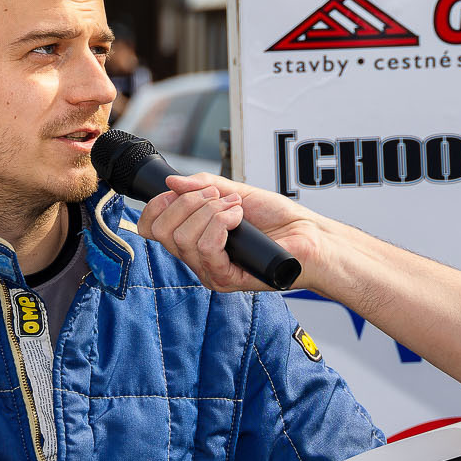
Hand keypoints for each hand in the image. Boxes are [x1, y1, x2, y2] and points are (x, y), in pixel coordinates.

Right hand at [136, 173, 327, 294]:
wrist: (309, 236)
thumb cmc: (278, 219)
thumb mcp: (235, 191)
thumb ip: (203, 185)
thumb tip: (172, 182)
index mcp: (193, 239)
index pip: (151, 228)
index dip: (157, 206)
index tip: (178, 190)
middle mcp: (197, 258)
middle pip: (164, 232)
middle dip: (189, 203)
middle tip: (219, 197)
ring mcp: (210, 271)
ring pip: (184, 238)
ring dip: (211, 212)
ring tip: (236, 208)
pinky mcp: (226, 279)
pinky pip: (207, 249)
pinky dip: (221, 224)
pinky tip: (239, 219)